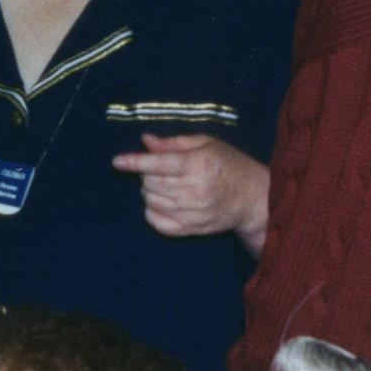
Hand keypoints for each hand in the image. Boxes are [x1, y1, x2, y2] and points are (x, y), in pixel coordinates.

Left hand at [112, 132, 269, 244]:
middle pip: (150, 182)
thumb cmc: (229, 165)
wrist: (254, 198)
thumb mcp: (206, 144)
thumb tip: (145, 141)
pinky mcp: (191, 229)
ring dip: (150, 191)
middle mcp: (195, 190)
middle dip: (147, 173)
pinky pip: (157, 223)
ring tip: (166, 184)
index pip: (159, 164)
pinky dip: (152, 211)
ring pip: (150, 201)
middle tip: (161, 169)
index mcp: (199, 164)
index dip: (135, 162)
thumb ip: (173, 143)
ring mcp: (192, 213)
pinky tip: (162, 202)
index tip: (117, 161)